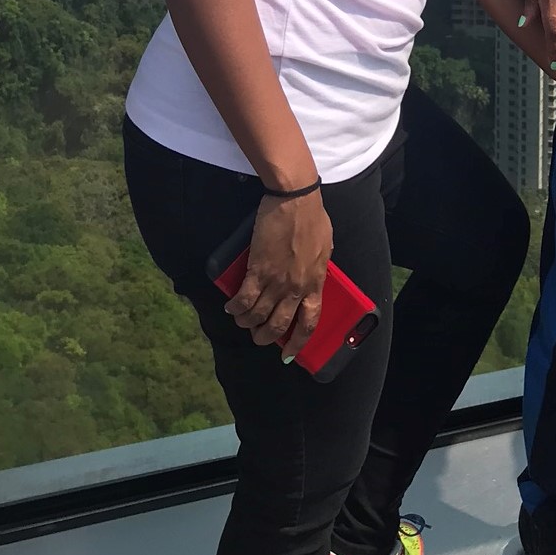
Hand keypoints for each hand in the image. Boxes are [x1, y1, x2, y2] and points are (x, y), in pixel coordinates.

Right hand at [225, 191, 331, 357]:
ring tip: (241, 322)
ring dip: (247, 323)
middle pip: (279, 326)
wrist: (295, 200)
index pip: (308, 322)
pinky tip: (230, 309)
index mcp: (315, 283)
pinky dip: (235, 308)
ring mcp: (276, 281)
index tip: (288, 354)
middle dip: (265, 337)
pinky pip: (244, 299)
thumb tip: (311, 276)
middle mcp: (295, 288)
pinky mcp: (257, 270)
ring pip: (258, 316)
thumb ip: (316, 268)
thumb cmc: (312, 217)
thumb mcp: (324, 248)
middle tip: (258, 338)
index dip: (297, 342)